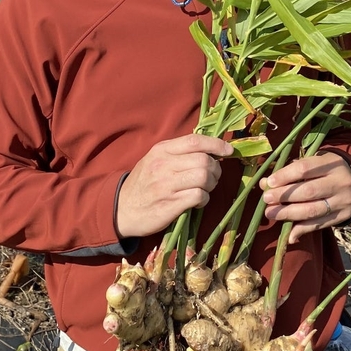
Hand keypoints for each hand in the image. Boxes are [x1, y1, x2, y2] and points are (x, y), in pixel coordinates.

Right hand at [116, 134, 234, 238]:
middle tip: (212, 178)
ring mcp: (166, 185)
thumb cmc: (144, 183)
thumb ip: (178, 152)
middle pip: (204, 161)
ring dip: (211, 185)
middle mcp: (163, 164)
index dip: (216, 144)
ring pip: (204, 178)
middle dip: (215, 170)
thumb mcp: (154, 159)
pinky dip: (204, 199)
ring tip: (204, 189)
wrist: (121, 209)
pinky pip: (199, 196)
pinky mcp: (170, 204)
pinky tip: (197, 201)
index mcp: (161, 150)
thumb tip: (209, 149)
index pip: (195, 141)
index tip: (229, 151)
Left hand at [259, 152, 350, 244]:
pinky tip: (288, 235)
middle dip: (284, 196)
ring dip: (289, 214)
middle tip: (266, 199)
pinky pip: (319, 225)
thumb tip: (265, 183)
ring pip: (313, 210)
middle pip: (308, 191)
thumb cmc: (324, 170)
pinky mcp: (343, 216)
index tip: (269, 182)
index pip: (305, 169)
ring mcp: (343, 201)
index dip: (285, 176)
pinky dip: (302, 230)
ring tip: (271, 213)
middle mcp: (340, 182)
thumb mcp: (311, 164)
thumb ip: (289, 172)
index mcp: (331, 164)